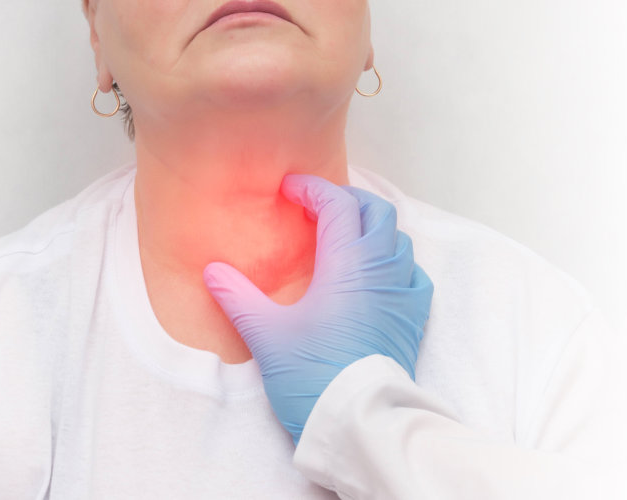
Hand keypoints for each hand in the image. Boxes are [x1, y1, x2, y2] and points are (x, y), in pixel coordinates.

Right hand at [203, 174, 433, 442]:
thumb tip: (213, 272)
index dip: (313, 189)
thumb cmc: (313, 375)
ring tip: (345, 237)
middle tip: (318, 208)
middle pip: (376, 211)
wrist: (357, 420)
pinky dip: (395, 264)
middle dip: (348, 200)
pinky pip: (413, 275)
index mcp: (347, 263)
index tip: (290, 190)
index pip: (338, 203)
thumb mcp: (267, 334)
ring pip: (398, 240)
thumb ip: (238, 297)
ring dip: (373, 228)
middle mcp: (381, 269)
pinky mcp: (412, 318)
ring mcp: (402, 293)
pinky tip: (377, 277)